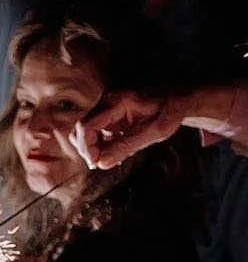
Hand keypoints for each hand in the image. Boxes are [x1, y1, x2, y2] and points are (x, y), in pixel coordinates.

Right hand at [75, 81, 247, 166]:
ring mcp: (107, 107)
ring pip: (86, 131)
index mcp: (118, 101)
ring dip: (94, 148)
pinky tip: (117, 151)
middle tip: (103, 163)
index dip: (86, 148)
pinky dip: (101, 145)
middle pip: (81, 129)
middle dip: (88, 149)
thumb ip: (127, 147)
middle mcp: (108, 101)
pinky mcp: (110, 114)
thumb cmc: (171, 111)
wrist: (181, 98)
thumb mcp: (154, 132)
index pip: (86, 126)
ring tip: (112, 158)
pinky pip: (96, 132)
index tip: (96, 163)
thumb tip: (102, 163)